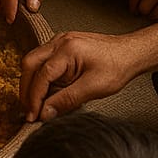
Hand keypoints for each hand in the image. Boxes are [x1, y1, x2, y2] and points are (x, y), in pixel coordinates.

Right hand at [18, 23, 157, 120]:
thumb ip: (67, 100)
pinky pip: (44, 60)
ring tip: (35, 103)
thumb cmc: (117, 66)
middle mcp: (59, 41)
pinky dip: (40, 76)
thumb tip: (45, 113)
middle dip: (26, 89)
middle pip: (30, 64)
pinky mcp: (63, 46)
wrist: (131, 52)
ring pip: (34, 60)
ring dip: (32, 82)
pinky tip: (46, 90)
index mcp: (67, 49)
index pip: (41, 75)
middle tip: (29, 110)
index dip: (34, 98)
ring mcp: (60, 41)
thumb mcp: (93, 88)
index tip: (32, 115)